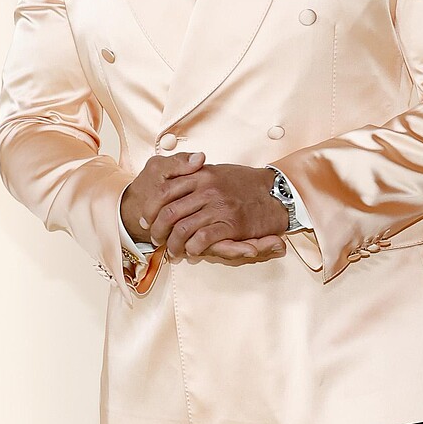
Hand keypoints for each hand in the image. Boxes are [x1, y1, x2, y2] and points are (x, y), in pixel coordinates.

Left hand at [123, 154, 288, 262]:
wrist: (276, 192)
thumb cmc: (245, 183)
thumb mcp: (217, 171)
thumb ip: (195, 174)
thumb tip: (173, 179)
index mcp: (200, 174)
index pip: (163, 191)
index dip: (150, 209)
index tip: (146, 219)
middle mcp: (206, 188)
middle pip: (168, 212)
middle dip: (157, 231)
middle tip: (155, 240)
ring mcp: (218, 206)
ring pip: (182, 229)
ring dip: (173, 245)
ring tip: (172, 252)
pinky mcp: (230, 223)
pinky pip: (202, 239)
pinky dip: (192, 248)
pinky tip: (192, 252)